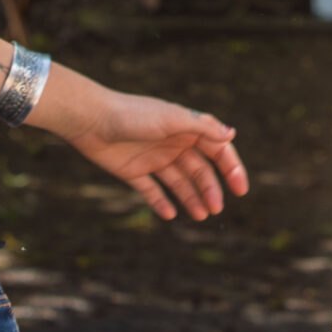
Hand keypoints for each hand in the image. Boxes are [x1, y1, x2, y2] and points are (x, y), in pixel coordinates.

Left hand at [60, 91, 249, 221]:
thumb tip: (232, 134)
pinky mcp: (134, 172)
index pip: (217, 150)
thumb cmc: (133, 115)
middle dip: (210, 189)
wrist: (91, 119)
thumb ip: (202, 126)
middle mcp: (173, 144)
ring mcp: (154, 159)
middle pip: (200, 170)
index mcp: (186, 129)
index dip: (231, 169)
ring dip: (192, 198)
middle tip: (215, 209)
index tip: (241, 190)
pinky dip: (162, 203)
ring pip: (180, 183)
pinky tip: (171, 215)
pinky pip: (153, 191)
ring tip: (201, 216)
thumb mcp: (171, 119)